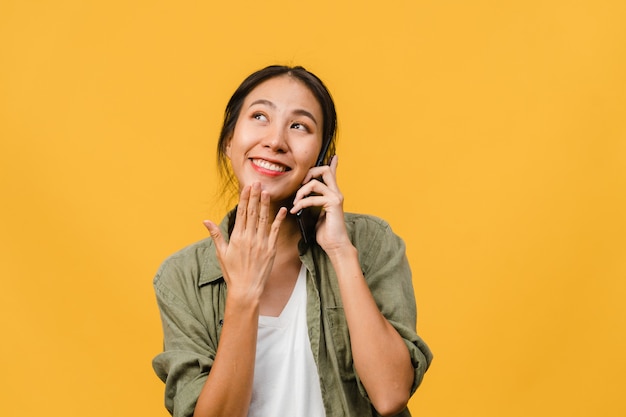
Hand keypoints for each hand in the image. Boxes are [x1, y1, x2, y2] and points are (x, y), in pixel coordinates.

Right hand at [203, 182, 286, 300]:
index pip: (241, 213)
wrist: (246, 289)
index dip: (245, 199)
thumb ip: (216, 235)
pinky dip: (279, 220)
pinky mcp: (271, 249)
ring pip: (263, 219)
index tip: (247, 187)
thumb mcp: (221, 253)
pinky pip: (275, 232)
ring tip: (267, 192)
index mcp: (237, 237)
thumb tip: (205, 221)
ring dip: (265, 205)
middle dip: (255, 197)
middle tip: (258, 183)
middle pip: (252, 213)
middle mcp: (249, 238)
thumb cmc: (232, 272)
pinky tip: (282, 210)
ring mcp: (261, 243)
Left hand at [290, 155, 350, 251]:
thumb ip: (314, 203)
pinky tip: (295, 210)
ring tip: (295, 202)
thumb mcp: (317, 214)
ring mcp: (336, 197)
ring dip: (301, 191)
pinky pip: (313, 197)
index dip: (333, 163)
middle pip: (324, 170)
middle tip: (300, 184)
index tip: (334, 156)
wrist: (335, 245)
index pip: (333, 174)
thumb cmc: (326, 232)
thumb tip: (304, 199)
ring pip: (316, 182)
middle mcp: (336, 193)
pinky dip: (301, 203)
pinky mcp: (333, 204)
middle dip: (309, 173)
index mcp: (333, 194)